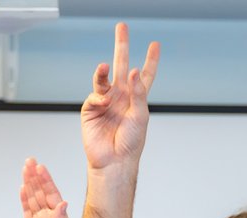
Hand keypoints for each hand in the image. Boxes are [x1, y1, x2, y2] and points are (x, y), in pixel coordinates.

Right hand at [19, 158, 71, 217]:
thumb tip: (63, 204)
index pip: (53, 195)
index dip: (47, 181)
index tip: (41, 168)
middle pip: (42, 193)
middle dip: (36, 177)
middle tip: (30, 162)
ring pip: (34, 198)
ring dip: (29, 183)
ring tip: (25, 168)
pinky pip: (26, 210)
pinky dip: (24, 198)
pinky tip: (22, 187)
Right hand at [80, 22, 159, 171]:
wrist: (114, 161)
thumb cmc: (130, 143)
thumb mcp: (141, 116)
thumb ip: (138, 93)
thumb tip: (131, 71)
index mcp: (136, 98)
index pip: (145, 74)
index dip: (150, 60)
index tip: (155, 45)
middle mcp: (121, 96)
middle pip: (121, 65)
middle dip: (121, 46)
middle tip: (122, 27)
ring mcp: (105, 102)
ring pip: (104, 78)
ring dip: (103, 70)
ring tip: (105, 66)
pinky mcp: (91, 109)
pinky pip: (94, 96)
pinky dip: (98, 98)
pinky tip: (103, 104)